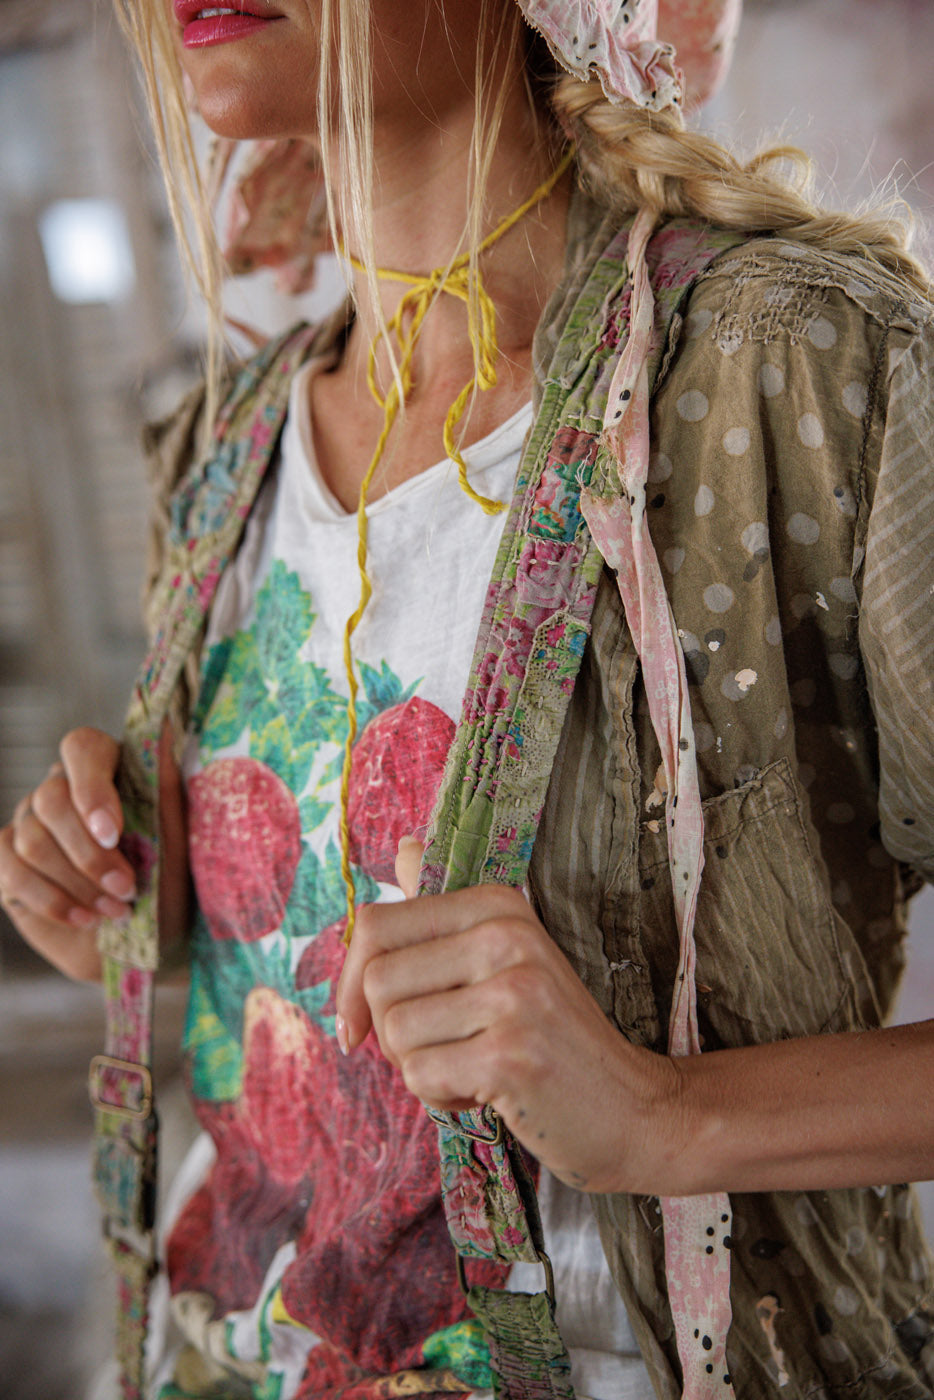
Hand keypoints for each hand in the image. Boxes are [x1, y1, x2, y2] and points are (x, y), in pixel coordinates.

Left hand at [336, 838, 676, 1193]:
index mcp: (497, 903)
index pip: (376, 926)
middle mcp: (507, 937)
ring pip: (394, 1033)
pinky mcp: (511, 1056)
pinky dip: (439, 1097)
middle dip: (391, 1033)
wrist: (631, 1106)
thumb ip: (444, 910)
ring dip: (419, 1068)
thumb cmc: (552, 1035)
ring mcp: (513, 994)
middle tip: (446, 1048)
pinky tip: (485, 1093)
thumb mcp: (504, 957)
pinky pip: (419, 1076)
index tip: (359, 1023)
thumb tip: (401, 848)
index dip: (351, 981)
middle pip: (377, 982)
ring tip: (473, 1067)